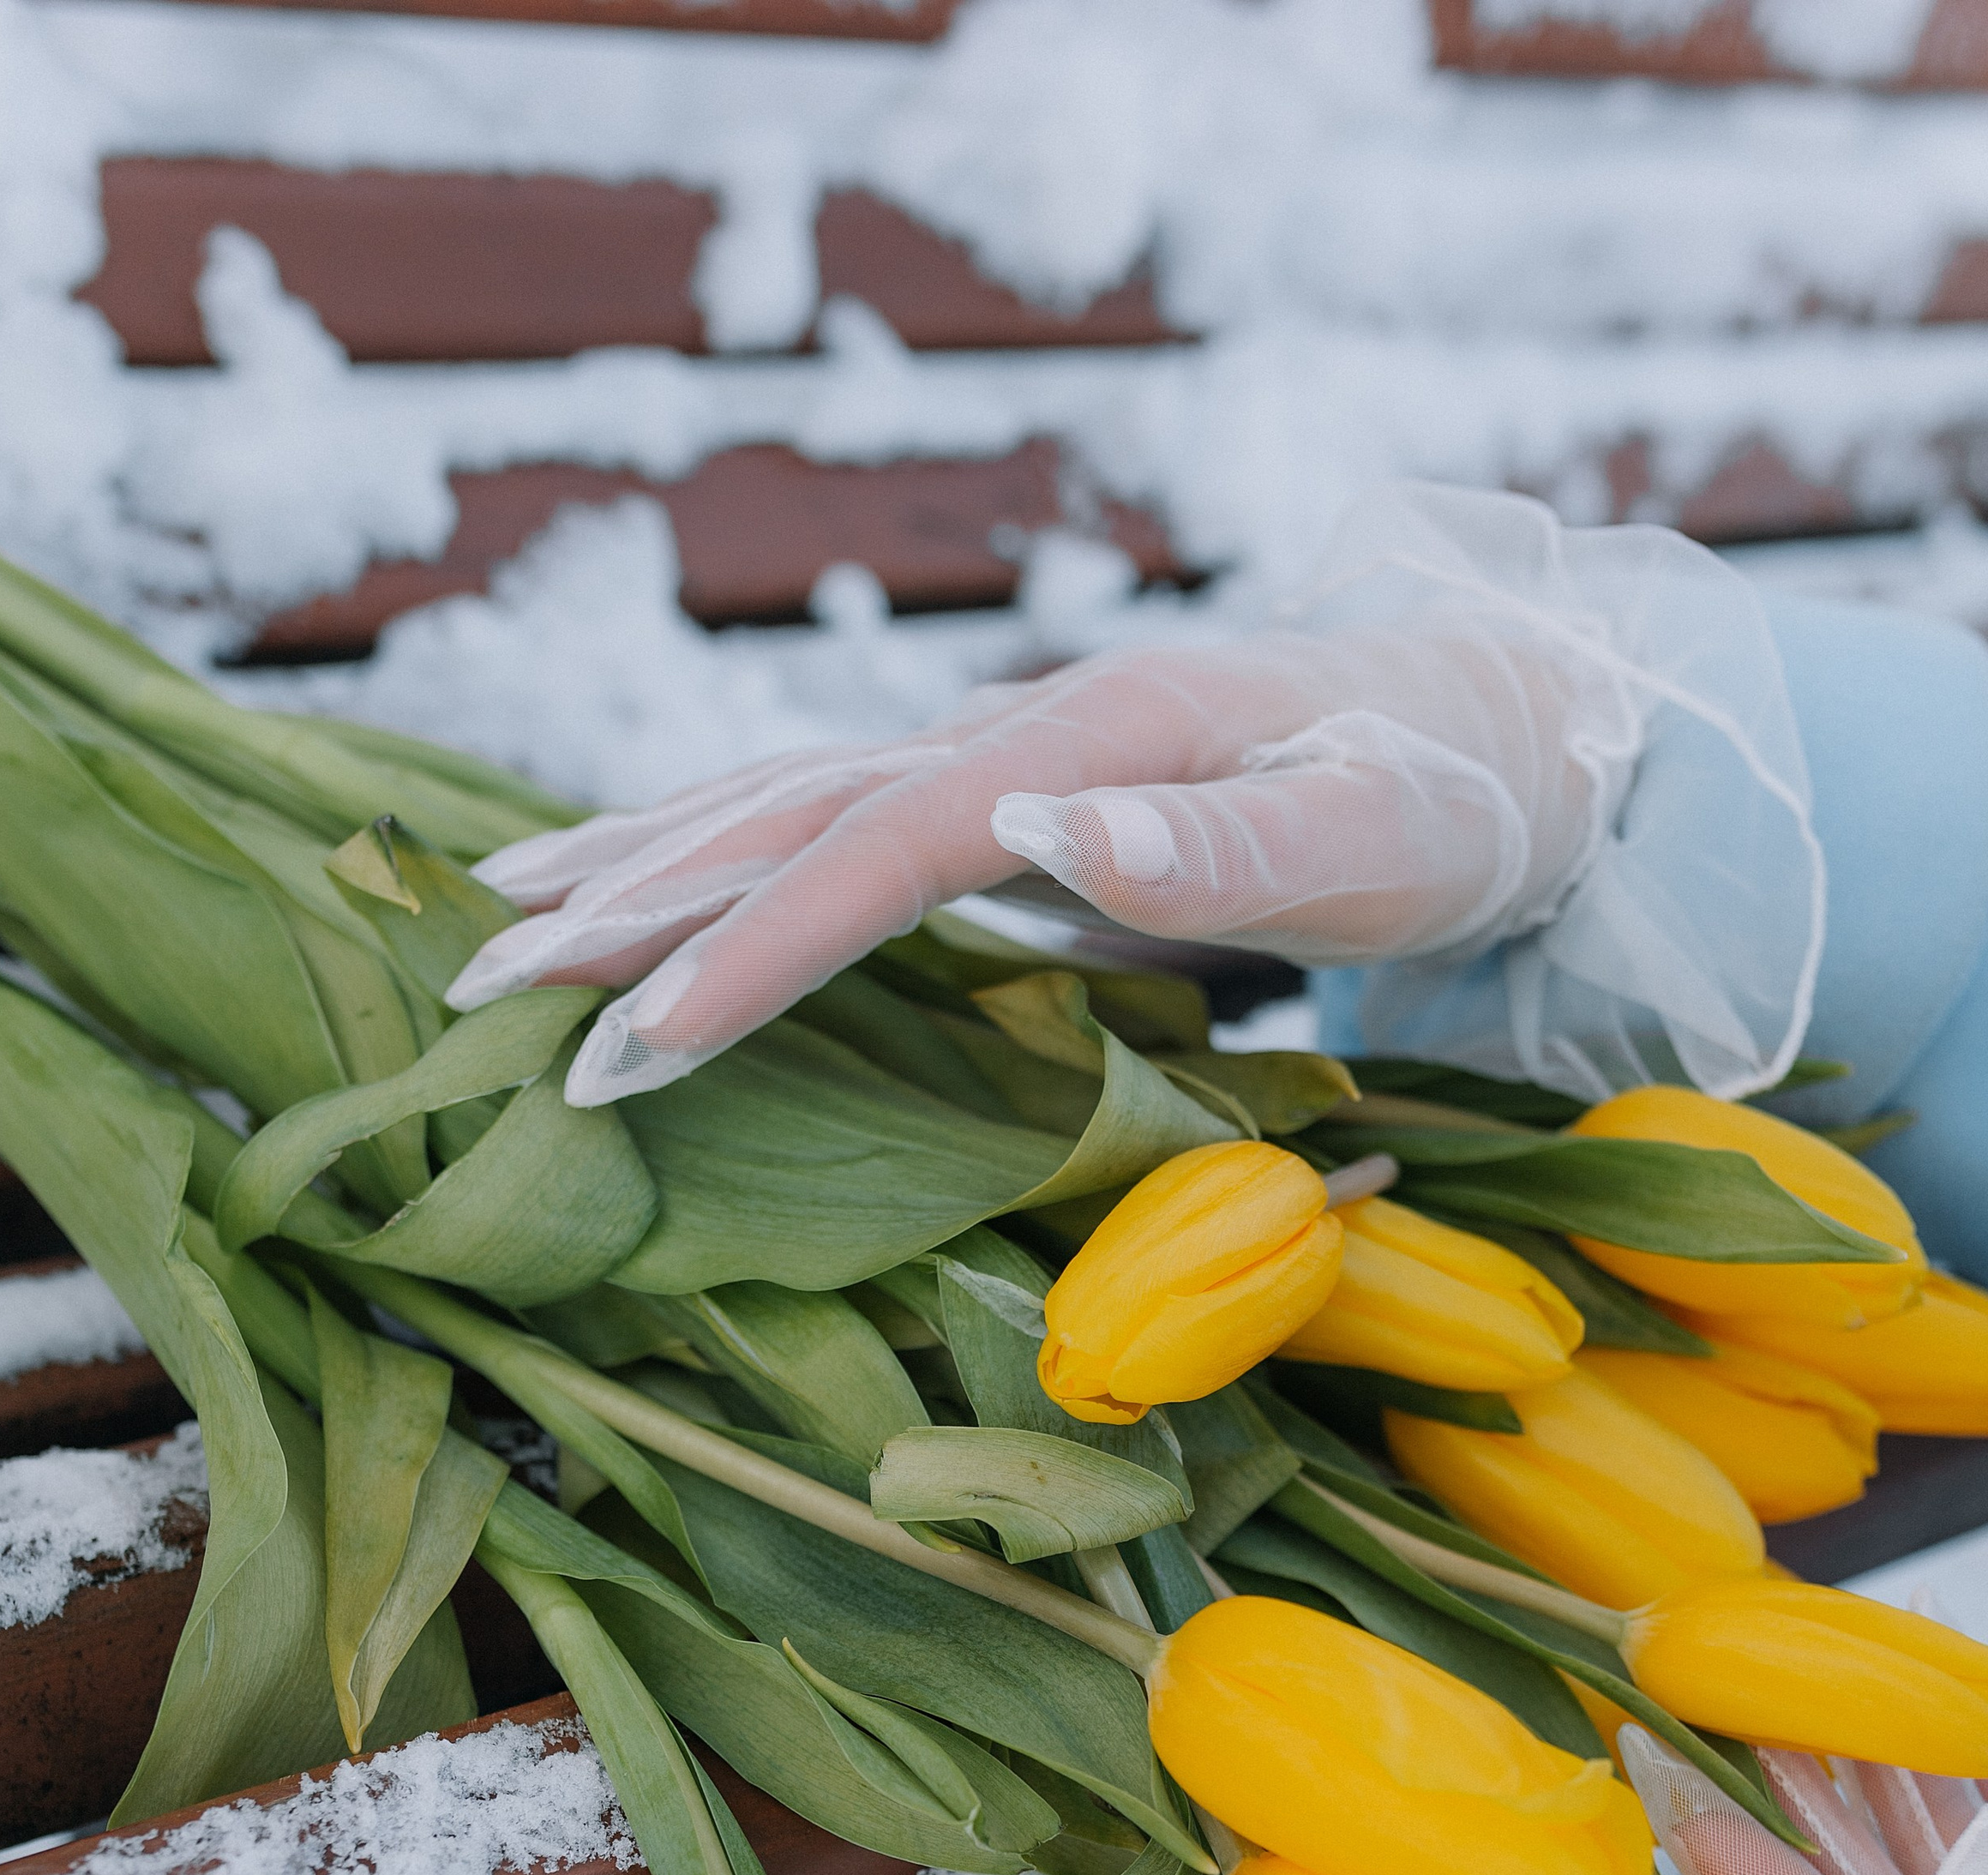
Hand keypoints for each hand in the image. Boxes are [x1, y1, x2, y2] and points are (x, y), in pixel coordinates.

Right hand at [448, 613, 1629, 1103]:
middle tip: (481, 990)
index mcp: (1090, 736)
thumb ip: (1225, 835)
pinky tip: (649, 880)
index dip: (754, 948)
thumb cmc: (1455, 798)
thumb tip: (1046, 822)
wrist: (1506, 720)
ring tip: (501, 919)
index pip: (880, 849)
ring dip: (642, 861)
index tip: (634, 1041)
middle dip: (631, 902)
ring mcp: (1003, 754)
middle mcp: (1018, 731)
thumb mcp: (1378, 828)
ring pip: (782, 798)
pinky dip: (719, 849)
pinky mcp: (1006, 794)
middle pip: (786, 809)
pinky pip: (828, 820)